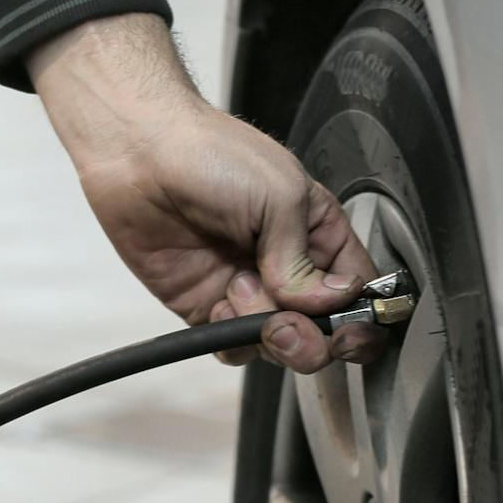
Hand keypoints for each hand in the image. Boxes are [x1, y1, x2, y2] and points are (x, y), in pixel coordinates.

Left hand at [29, 13, 383, 372]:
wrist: (140, 155)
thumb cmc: (212, 156)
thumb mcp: (280, 196)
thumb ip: (304, 260)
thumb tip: (327, 306)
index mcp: (319, 234)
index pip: (361, 292)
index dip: (362, 318)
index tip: (347, 328)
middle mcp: (290, 268)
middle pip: (325, 331)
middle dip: (313, 339)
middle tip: (288, 322)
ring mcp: (249, 290)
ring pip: (282, 345)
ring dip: (268, 333)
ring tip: (238, 289)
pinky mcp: (208, 307)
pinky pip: (235, 347)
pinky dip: (233, 339)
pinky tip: (220, 301)